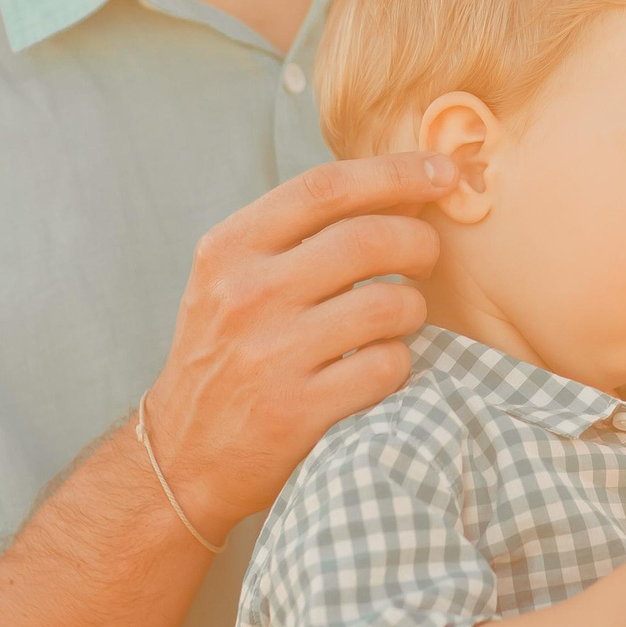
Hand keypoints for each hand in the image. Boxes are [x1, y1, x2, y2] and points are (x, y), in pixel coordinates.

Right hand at [142, 152, 456, 537]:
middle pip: (369, 239)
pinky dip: (398, 364)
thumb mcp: (238, 279)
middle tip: (426, 256)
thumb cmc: (227, 353)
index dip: (396, 173)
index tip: (443, 172)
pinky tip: (377, 367)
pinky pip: (387, 367)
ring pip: (390, 305)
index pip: (325, 188)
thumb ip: (304, 234)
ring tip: (397, 320)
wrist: (182, 454)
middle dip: (419, 242)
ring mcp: (271, 355)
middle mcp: (246, 296)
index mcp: (229, 250)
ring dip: (412, 309)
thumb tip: (405, 188)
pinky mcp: (298, 410)